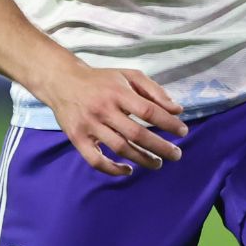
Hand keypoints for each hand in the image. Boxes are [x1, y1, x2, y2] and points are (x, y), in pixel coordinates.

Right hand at [38, 64, 188, 175]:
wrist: (62, 81)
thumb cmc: (101, 80)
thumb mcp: (128, 76)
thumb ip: (154, 91)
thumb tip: (177, 110)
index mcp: (118, 92)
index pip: (149, 111)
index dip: (169, 123)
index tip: (183, 132)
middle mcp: (103, 109)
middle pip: (137, 133)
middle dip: (160, 147)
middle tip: (176, 155)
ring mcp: (89, 125)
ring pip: (120, 148)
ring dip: (142, 159)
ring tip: (158, 163)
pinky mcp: (77, 138)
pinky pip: (96, 161)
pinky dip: (113, 169)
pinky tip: (128, 169)